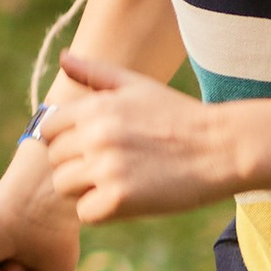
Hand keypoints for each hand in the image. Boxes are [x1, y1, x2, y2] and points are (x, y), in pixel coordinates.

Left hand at [36, 54, 229, 222]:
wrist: (222, 148)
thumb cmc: (180, 116)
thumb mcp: (138, 85)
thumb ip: (95, 73)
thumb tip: (63, 57)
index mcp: (95, 107)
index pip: (48, 129)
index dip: (66, 140)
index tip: (92, 147)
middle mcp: (95, 135)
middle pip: (55, 160)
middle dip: (77, 165)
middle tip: (113, 166)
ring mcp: (106, 168)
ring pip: (64, 187)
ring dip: (86, 190)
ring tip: (119, 182)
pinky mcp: (120, 199)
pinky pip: (86, 213)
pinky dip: (103, 211)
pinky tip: (128, 199)